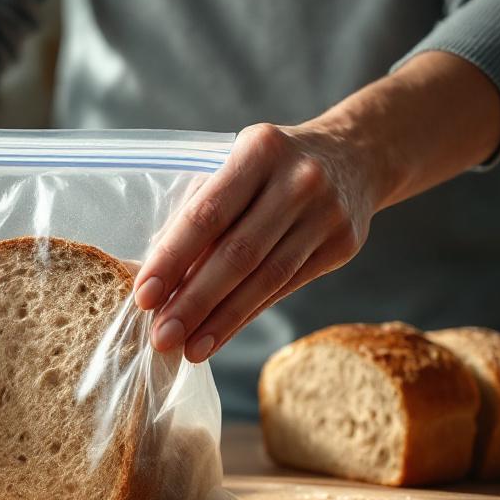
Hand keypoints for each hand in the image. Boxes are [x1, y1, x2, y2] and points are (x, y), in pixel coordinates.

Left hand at [133, 123, 384, 361]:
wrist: (354, 157)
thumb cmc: (272, 167)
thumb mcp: (235, 165)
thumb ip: (197, 210)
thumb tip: (152, 273)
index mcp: (260, 150)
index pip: (208, 213)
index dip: (173, 258)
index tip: (144, 296)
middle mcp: (298, 181)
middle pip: (238, 253)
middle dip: (194, 301)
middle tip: (161, 336)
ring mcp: (326, 214)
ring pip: (265, 279)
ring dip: (220, 320)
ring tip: (188, 349)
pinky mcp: (341, 245)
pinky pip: (285, 289)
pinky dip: (246, 316)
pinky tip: (218, 336)